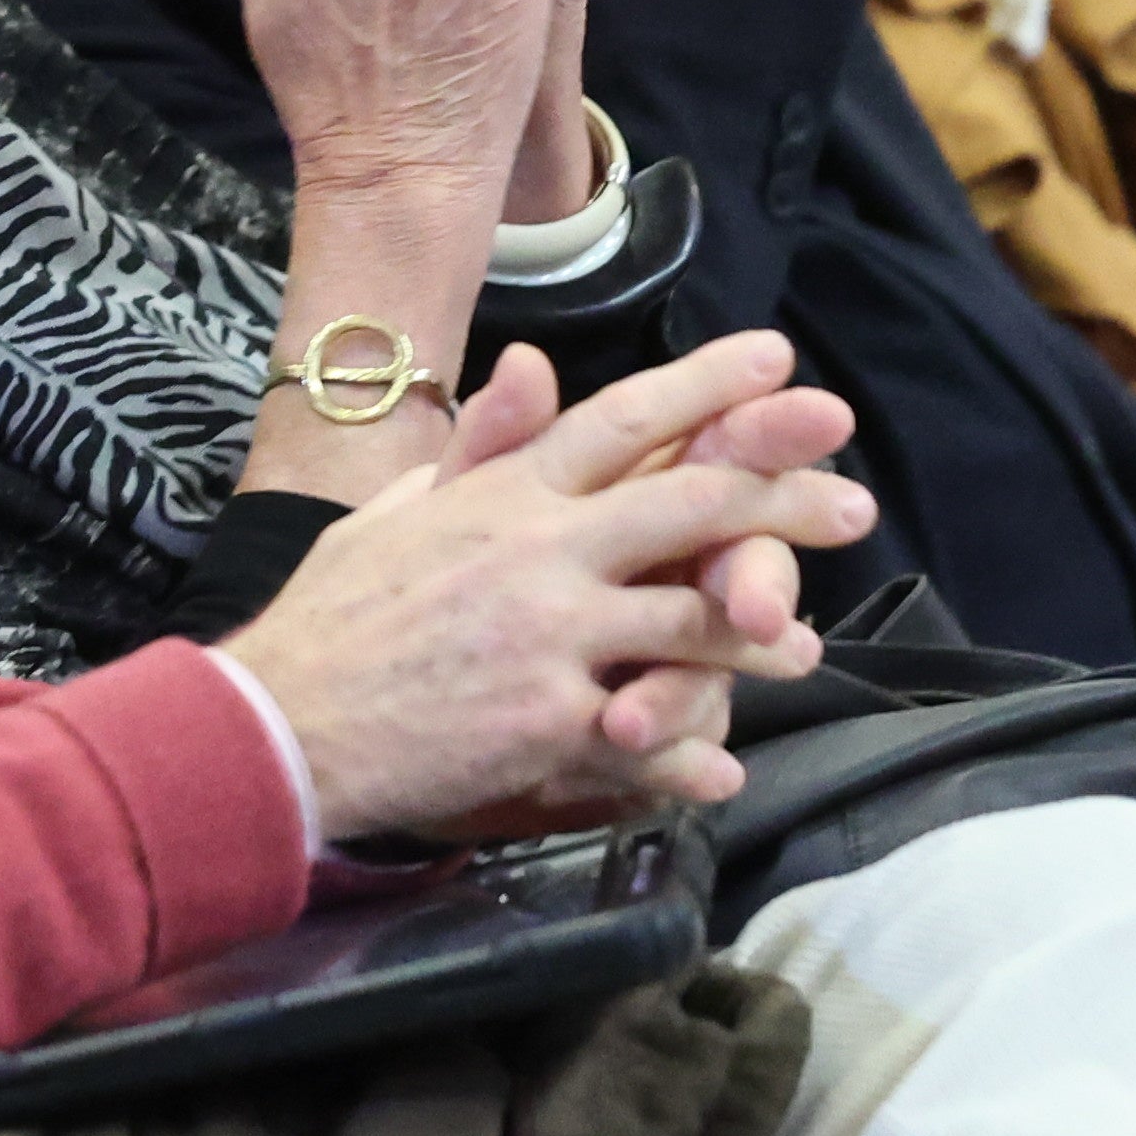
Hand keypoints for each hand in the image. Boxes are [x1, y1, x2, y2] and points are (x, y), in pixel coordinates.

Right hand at [220, 331, 875, 833]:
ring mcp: (553, 637)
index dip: (711, 387)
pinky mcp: (552, 721)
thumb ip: (481, 445)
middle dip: (784, 498)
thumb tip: (535, 367)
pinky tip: (721, 772)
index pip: (625, 420)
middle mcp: (541, 552)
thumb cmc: (335, 614)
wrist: (282, 719)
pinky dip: (691, 759)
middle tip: (853, 501)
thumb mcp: (401, 509)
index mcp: (505, 494)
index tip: (781, 363)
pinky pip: (650, 736)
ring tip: (803, 650)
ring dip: (760, 638)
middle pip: (693, 505)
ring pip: (695, 624)